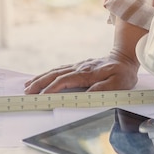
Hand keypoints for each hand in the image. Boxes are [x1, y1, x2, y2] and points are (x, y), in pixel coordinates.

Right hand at [24, 18, 146, 93]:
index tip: (42, 96)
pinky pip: (60, 70)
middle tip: (27, 93)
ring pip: (55, 71)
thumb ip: (103, 89)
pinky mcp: (79, 66)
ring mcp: (78, 66)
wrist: (126, 57)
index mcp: (88, 73)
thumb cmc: (123, 72)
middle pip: (55, 75)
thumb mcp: (119, 83)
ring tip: (27, 87)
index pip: (66, 81)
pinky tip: (40, 78)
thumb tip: (87, 95)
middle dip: (40, 84)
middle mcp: (80, 68)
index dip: (53, 89)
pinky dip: (47, 74)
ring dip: (40, 79)